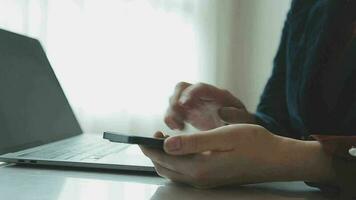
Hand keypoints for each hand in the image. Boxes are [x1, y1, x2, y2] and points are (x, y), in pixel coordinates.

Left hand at [140, 125, 334, 187]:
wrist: (277, 159)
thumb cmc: (254, 144)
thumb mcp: (223, 137)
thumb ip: (193, 142)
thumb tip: (166, 145)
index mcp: (200, 168)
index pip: (164, 160)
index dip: (150, 148)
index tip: (141, 137)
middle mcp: (200, 179)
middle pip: (166, 169)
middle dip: (154, 154)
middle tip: (151, 137)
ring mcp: (207, 182)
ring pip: (175, 173)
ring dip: (165, 159)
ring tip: (164, 141)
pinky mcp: (213, 179)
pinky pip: (185, 174)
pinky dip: (177, 163)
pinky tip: (182, 151)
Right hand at [164, 82, 254, 130]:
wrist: (238, 129)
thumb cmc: (242, 123)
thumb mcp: (244, 121)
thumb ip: (236, 116)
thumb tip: (221, 112)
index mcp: (217, 94)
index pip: (200, 88)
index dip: (190, 94)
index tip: (184, 105)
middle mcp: (202, 95)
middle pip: (182, 88)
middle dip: (175, 101)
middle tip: (176, 120)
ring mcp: (192, 103)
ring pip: (174, 99)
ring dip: (170, 112)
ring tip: (177, 127)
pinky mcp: (186, 113)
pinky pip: (172, 111)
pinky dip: (170, 119)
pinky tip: (177, 129)